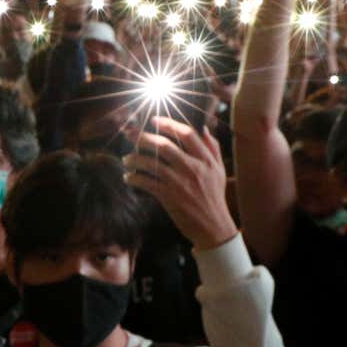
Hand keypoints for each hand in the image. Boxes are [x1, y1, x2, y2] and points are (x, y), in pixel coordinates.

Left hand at [123, 118, 236, 248]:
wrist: (213, 226)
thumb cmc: (214, 197)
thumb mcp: (219, 171)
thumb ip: (212, 149)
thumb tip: (204, 129)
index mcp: (206, 160)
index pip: (188, 134)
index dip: (169, 124)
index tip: (154, 120)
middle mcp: (193, 168)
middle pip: (165, 145)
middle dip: (143, 137)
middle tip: (130, 134)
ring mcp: (180, 182)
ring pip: (152, 163)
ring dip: (134, 158)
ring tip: (127, 159)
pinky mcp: (169, 197)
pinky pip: (146, 182)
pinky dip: (134, 178)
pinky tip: (129, 177)